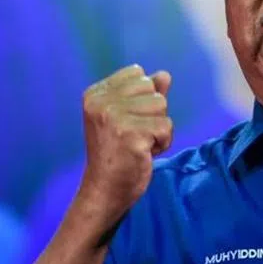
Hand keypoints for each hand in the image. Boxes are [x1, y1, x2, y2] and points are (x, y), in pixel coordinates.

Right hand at [76, 65, 173, 217]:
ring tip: (140, 144)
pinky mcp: (131, 134)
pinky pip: (166, 127)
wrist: (105, 190)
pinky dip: (163, 142)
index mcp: (96, 94)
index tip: (127, 121)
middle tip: (134, 135)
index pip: (137, 73)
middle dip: (152, 114)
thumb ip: (145, 94)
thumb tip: (165, 75)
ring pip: (161, 106)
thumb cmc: (117, 152)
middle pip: (151, 89)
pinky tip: (145, 153)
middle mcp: (102, 102)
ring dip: (158, 128)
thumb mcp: (127, 117)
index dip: (142, 98)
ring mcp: (115, 117)